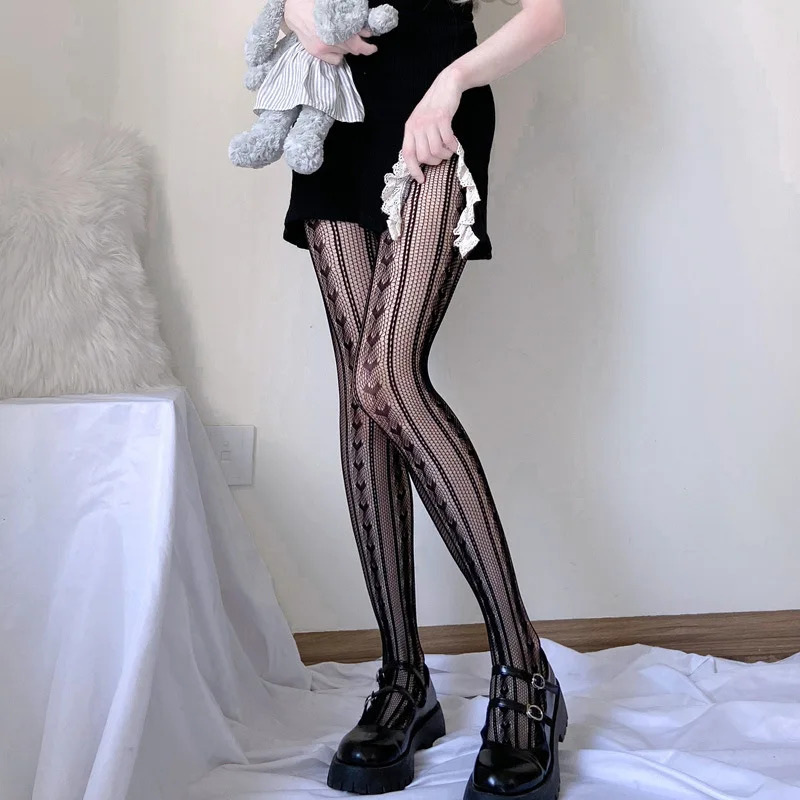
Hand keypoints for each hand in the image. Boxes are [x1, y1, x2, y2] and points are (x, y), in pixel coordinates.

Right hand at [284, 0, 376, 64]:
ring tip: (342, 38)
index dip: (368, 47)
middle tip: (362, 41)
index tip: (373, 47)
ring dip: (347, 47)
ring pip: (345, 53)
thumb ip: (352, 20)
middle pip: (352, 49)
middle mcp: (330, 39)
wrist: (295, 9)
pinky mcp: (317, 52)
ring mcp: (323, 47)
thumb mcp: (336, 9)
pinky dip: (339, 55)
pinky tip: (335, 47)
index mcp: (337, 27)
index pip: (357, 44)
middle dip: (359, 45)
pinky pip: (336, 60)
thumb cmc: (315, 6)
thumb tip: (366, 31)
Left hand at [402, 67, 462, 182]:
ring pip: (436, 150)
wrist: (447, 84)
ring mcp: (429, 122)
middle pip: (424, 156)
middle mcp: (417, 126)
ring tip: (449, 150)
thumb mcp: (421, 121)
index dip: (413, 170)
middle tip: (442, 156)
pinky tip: (454, 143)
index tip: (421, 180)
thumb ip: (419, 138)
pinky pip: (447, 141)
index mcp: (409, 128)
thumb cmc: (435, 106)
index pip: (407, 154)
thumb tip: (422, 160)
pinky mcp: (442, 118)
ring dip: (445, 155)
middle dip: (435, 161)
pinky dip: (453, 146)